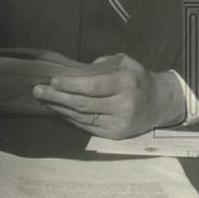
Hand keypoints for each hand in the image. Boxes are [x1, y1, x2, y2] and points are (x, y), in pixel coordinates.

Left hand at [31, 53, 185, 138]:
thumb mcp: (126, 63)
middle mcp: (124, 106)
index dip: (70, 84)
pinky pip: (86, 126)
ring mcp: (119, 123)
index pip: (93, 86)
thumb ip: (102, 64)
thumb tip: (75, 71)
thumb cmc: (137, 78)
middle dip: (57, 97)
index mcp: (126, 84)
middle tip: (37, 90)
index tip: (53, 80)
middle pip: (83, 104)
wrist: (161, 104)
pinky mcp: (114, 135)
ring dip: (59, 108)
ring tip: (43, 99)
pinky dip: (69, 118)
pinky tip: (57, 109)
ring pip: (82, 117)